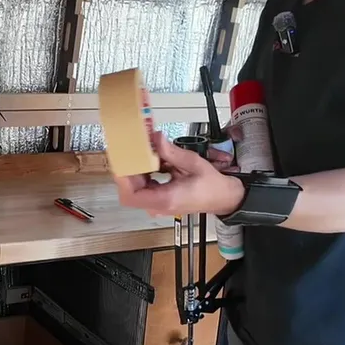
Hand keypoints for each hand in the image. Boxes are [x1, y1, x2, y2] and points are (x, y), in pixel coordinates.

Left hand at [114, 132, 244, 217]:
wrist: (223, 197)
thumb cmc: (212, 186)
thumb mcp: (193, 164)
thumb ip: (171, 152)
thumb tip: (156, 139)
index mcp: (165, 199)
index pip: (131, 195)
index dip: (122, 179)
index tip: (122, 160)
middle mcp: (158, 205)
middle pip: (129, 190)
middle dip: (129, 169)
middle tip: (131, 150)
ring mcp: (157, 205)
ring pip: (135, 188)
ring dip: (137, 170)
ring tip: (143, 152)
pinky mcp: (158, 201)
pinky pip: (143, 187)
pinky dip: (144, 173)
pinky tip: (153, 161)